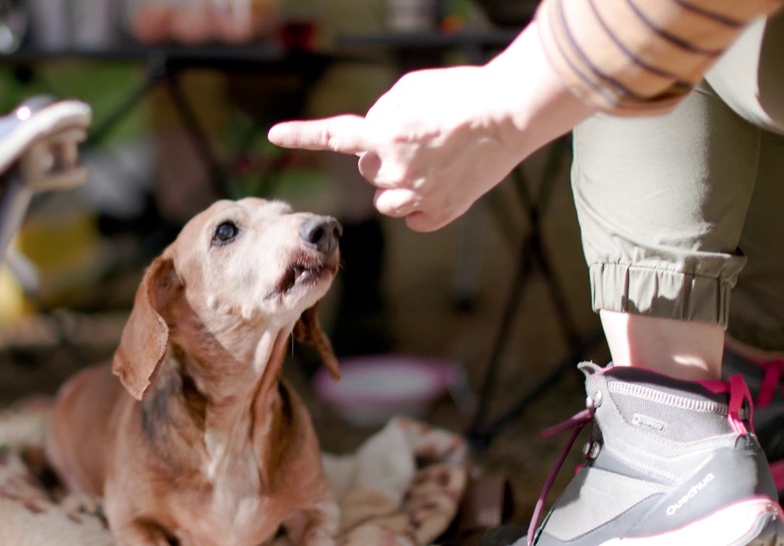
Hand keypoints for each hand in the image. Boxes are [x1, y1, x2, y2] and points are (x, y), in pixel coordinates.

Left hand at [268, 24, 592, 231]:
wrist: (509, 113)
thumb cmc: (461, 94)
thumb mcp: (410, 89)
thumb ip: (382, 115)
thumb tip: (375, 137)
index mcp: (382, 135)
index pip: (333, 136)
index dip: (301, 135)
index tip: (273, 135)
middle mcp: (392, 170)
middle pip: (370, 171)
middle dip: (385, 157)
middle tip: (421, 139)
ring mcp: (416, 196)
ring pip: (388, 200)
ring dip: (401, 184)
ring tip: (435, 161)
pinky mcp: (440, 213)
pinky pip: (414, 218)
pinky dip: (423, 204)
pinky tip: (444, 182)